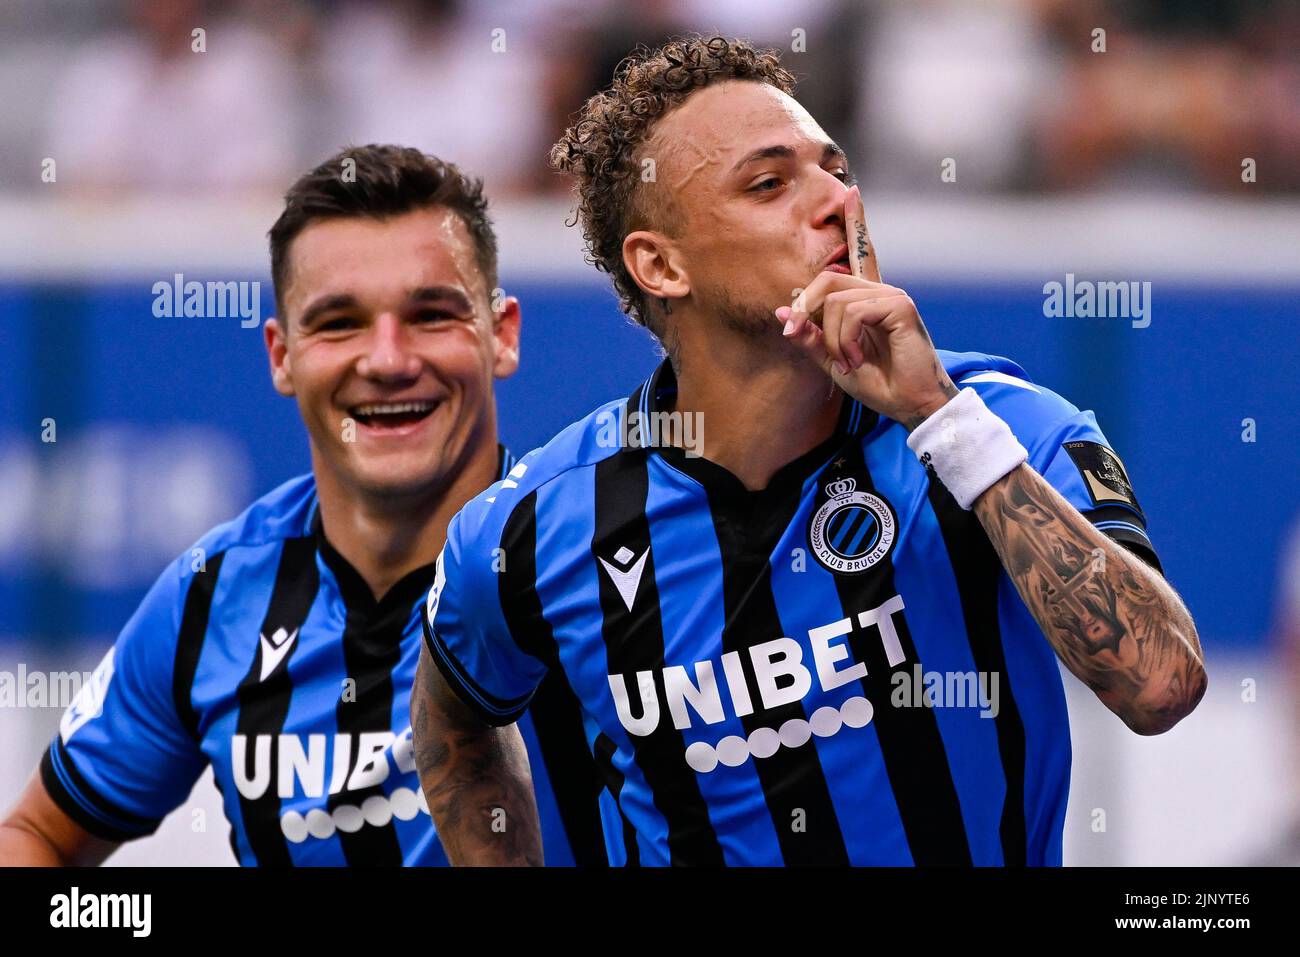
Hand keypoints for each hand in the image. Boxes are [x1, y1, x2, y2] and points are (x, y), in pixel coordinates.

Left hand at [775, 185, 956, 428]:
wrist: (909, 404)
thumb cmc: (878, 383)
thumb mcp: (831, 361)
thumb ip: (808, 336)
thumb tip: (783, 309)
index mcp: (867, 300)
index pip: (860, 253)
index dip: (856, 222)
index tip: (852, 192)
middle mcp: (881, 290)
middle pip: (826, 280)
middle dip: (807, 311)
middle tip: (801, 338)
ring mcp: (892, 295)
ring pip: (835, 300)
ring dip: (829, 337)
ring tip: (845, 361)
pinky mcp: (899, 305)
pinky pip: (852, 312)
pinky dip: (843, 339)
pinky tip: (855, 357)